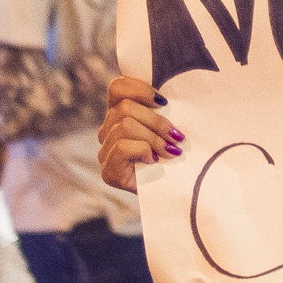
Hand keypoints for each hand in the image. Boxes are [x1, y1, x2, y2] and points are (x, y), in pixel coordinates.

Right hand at [99, 72, 178, 193]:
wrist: (176, 195)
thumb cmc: (175, 157)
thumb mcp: (169, 128)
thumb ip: (164, 110)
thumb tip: (170, 97)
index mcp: (119, 114)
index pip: (118, 88)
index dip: (140, 89)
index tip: (164, 102)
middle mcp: (107, 131)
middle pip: (125, 108)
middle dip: (156, 121)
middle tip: (177, 136)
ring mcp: (105, 152)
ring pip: (125, 126)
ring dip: (154, 138)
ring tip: (171, 151)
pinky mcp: (109, 172)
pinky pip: (122, 147)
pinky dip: (143, 150)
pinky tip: (154, 161)